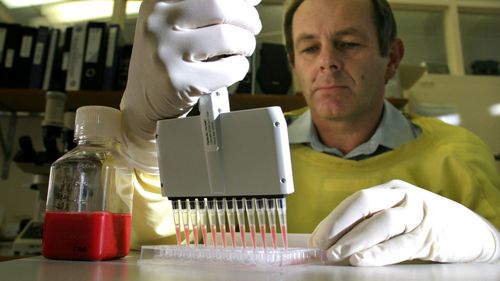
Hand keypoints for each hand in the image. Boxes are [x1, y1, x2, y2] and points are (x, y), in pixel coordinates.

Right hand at [120, 0, 260, 171]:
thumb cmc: (169, 57)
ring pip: (228, 38)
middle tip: (252, 27)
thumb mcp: (173, 23)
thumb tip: (250, 0)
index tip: (252, 2)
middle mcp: (157, 23)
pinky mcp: (176, 82)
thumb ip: (204, 8)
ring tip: (242, 49)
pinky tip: (231, 68)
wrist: (145, 98)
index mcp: (157, 1)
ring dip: (246, 44)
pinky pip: (228, 69)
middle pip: (220, 6)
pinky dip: (239, 68)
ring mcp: (165, 53)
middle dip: (248, 18)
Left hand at [308, 180, 499, 265]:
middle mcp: (402, 197)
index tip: (315, 238)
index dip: (333, 219)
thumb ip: (370, 224)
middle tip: (319, 245)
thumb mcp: (397, 217)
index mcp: (390, 190)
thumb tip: (333, 240)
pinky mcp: (430, 236)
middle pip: (364, 203)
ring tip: (335, 254)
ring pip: (381, 223)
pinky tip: (362, 260)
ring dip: (354, 239)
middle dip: (338, 224)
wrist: (470, 231)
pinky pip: (401, 245)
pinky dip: (380, 253)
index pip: (355, 201)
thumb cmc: (424, 224)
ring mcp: (417, 214)